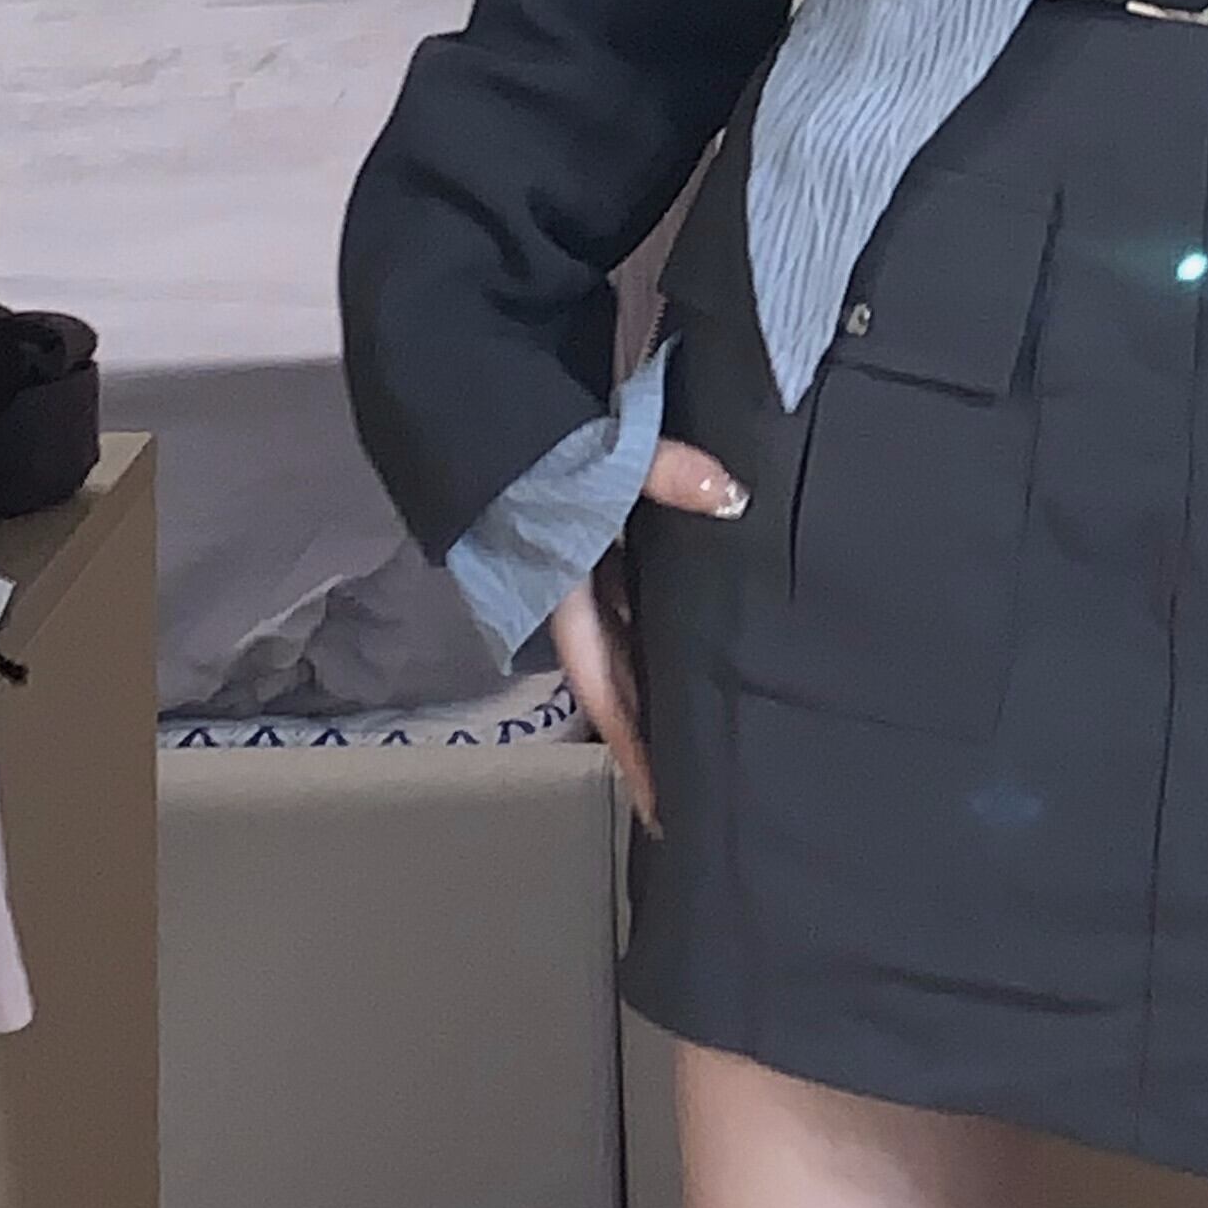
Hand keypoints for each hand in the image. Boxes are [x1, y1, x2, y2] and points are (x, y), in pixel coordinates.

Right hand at [547, 436, 743, 833]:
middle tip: (705, 769)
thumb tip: (732, 497)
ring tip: (712, 704)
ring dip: (661, 667)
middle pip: (621, 675)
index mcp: (562, 596)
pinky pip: (631, 589)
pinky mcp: (592, 534)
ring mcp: (580, 567)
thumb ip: (665, 475)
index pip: (604, 693)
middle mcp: (570, 594)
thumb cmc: (527, 441)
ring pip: (629, 633)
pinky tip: (696, 618)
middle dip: (654, 723)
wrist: (476, 400)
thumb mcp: (598, 459)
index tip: (662, 808)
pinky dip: (660, 611)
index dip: (633, 750)